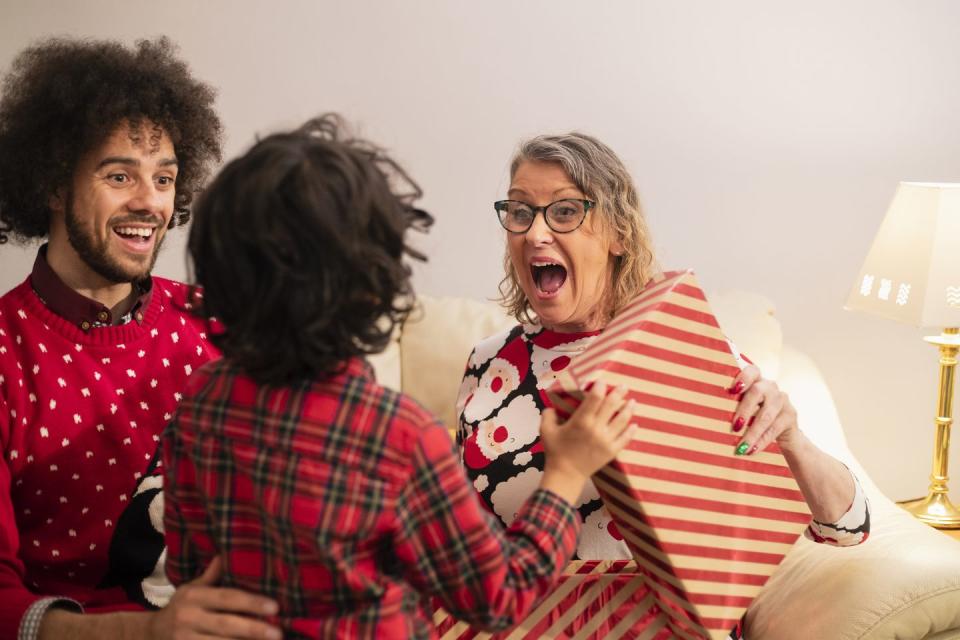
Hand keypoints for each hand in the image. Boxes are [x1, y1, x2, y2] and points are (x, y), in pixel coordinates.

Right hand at [149, 557, 281, 639]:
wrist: (150, 633)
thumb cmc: (181, 607)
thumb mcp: (191, 588)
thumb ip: (212, 575)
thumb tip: (227, 553)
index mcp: (194, 597)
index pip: (227, 598)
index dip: (252, 602)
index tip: (275, 607)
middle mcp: (188, 618)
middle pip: (226, 625)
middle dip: (253, 629)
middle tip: (278, 633)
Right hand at [539, 381, 635, 502]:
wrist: (566, 474)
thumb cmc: (555, 452)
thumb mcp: (545, 430)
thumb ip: (548, 415)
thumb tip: (551, 406)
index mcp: (581, 421)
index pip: (595, 398)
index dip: (600, 388)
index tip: (603, 382)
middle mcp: (596, 428)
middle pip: (611, 405)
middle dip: (619, 393)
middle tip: (624, 386)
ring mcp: (606, 440)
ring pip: (622, 420)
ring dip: (629, 409)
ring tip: (633, 401)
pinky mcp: (612, 451)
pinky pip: (625, 438)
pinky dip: (631, 430)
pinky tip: (635, 424)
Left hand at [729, 365, 799, 455]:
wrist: (784, 433)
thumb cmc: (754, 417)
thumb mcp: (744, 409)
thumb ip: (732, 406)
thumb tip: (708, 417)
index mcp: (756, 380)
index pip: (752, 370)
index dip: (742, 378)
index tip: (732, 390)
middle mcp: (770, 386)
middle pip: (757, 392)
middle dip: (744, 410)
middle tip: (734, 426)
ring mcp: (782, 399)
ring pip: (766, 415)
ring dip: (752, 432)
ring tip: (741, 446)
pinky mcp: (790, 415)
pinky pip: (774, 428)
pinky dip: (761, 441)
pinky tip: (752, 450)